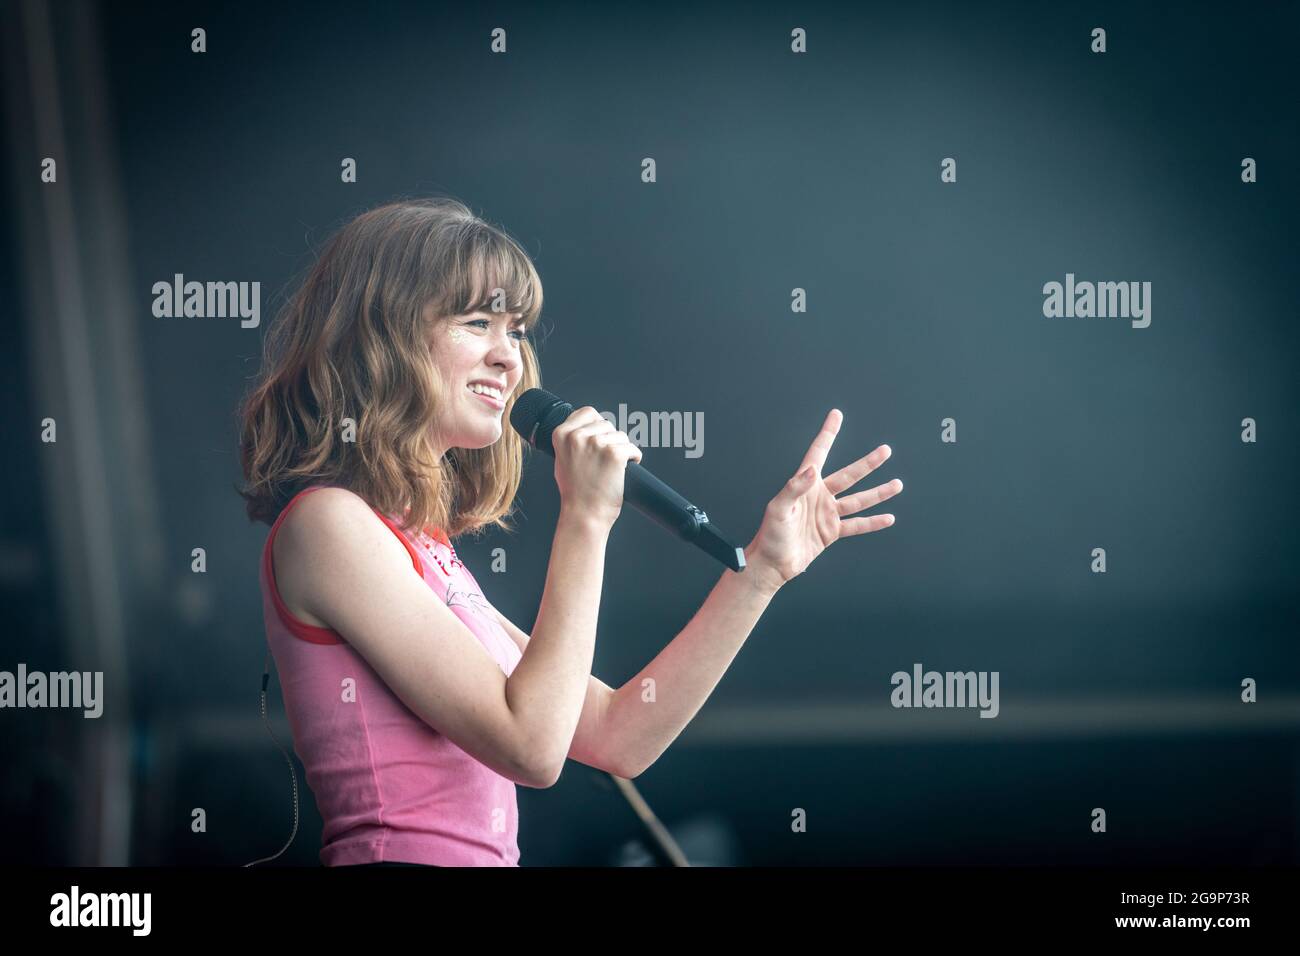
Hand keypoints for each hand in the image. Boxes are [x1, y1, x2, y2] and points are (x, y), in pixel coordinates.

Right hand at [551, 406, 643, 530]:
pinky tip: (625, 470)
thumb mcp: (561, 459)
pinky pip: (633, 448)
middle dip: (611, 440)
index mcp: (562, 434)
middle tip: (604, 462)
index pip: (588, 412)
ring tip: (612, 469)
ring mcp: (597, 443)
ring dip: (622, 450)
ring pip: (621, 436)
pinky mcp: (614, 454)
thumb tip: (586, 428)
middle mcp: (578, 436)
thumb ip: (570, 441)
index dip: (598, 425)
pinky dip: (634, 458)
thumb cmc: (575, 492)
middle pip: (607, 424)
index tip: (600, 438)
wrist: (584, 514)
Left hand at [744, 409, 901, 593]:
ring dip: (878, 493)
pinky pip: (856, 525)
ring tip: (897, 484)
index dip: (828, 434)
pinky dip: (873, 522)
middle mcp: (818, 496)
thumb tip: (811, 469)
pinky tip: (888, 517)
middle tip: (885, 450)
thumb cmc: (770, 536)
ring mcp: (827, 514)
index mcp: (804, 485)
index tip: (836, 415)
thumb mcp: (778, 510)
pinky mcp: (831, 532)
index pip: (818, 453)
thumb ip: (794, 488)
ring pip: (858, 500)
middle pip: (848, 475)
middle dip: (868, 463)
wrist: (772, 564)